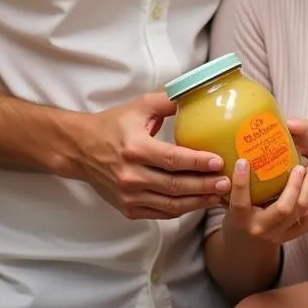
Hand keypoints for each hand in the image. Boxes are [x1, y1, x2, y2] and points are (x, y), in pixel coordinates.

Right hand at [70, 91, 229, 219]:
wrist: (80, 149)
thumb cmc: (113, 125)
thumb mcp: (140, 106)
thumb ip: (169, 102)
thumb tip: (197, 94)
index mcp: (135, 148)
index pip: (173, 159)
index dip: (198, 162)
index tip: (219, 162)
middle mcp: (131, 176)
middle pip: (175, 186)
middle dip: (204, 185)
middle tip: (227, 182)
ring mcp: (128, 196)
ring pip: (170, 204)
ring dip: (197, 202)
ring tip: (219, 195)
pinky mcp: (127, 208)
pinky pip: (160, 213)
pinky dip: (180, 210)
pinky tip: (197, 203)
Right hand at [222, 147, 307, 243]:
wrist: (252, 236)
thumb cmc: (242, 207)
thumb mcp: (231, 196)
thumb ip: (233, 180)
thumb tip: (235, 153)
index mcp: (242, 219)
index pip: (240, 203)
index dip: (240, 183)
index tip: (243, 161)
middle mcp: (263, 229)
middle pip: (285, 207)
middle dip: (296, 182)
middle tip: (301, 159)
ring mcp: (282, 234)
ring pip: (305, 209)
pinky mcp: (298, 234)